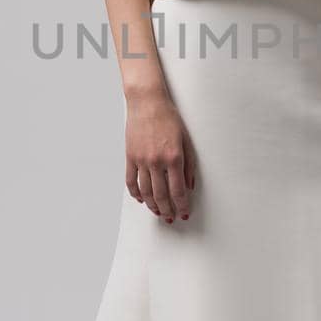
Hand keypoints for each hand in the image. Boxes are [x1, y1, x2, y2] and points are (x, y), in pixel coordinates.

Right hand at [125, 90, 196, 223]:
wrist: (147, 103)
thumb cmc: (168, 118)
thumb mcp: (186, 140)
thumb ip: (189, 165)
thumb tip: (189, 186)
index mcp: (173, 158)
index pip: (178, 191)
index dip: (182, 206)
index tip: (184, 213)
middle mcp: (156, 162)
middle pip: (161, 195)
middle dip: (167, 210)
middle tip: (171, 218)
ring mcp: (141, 160)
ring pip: (145, 192)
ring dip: (152, 206)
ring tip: (158, 212)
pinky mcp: (130, 157)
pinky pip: (131, 181)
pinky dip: (136, 193)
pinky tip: (141, 199)